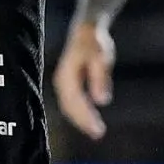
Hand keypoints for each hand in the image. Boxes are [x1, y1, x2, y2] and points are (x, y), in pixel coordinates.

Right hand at [52, 21, 114, 139]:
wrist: (86, 30)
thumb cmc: (95, 42)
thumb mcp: (101, 57)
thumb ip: (100, 78)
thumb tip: (102, 101)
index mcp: (67, 76)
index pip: (74, 102)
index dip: (85, 118)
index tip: (97, 129)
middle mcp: (61, 82)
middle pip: (69, 108)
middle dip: (82, 122)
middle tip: (98, 133)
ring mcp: (63, 84)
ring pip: (69, 107)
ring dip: (81, 120)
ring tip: (96, 130)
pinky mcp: (68, 85)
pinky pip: (72, 103)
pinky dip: (81, 113)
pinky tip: (91, 120)